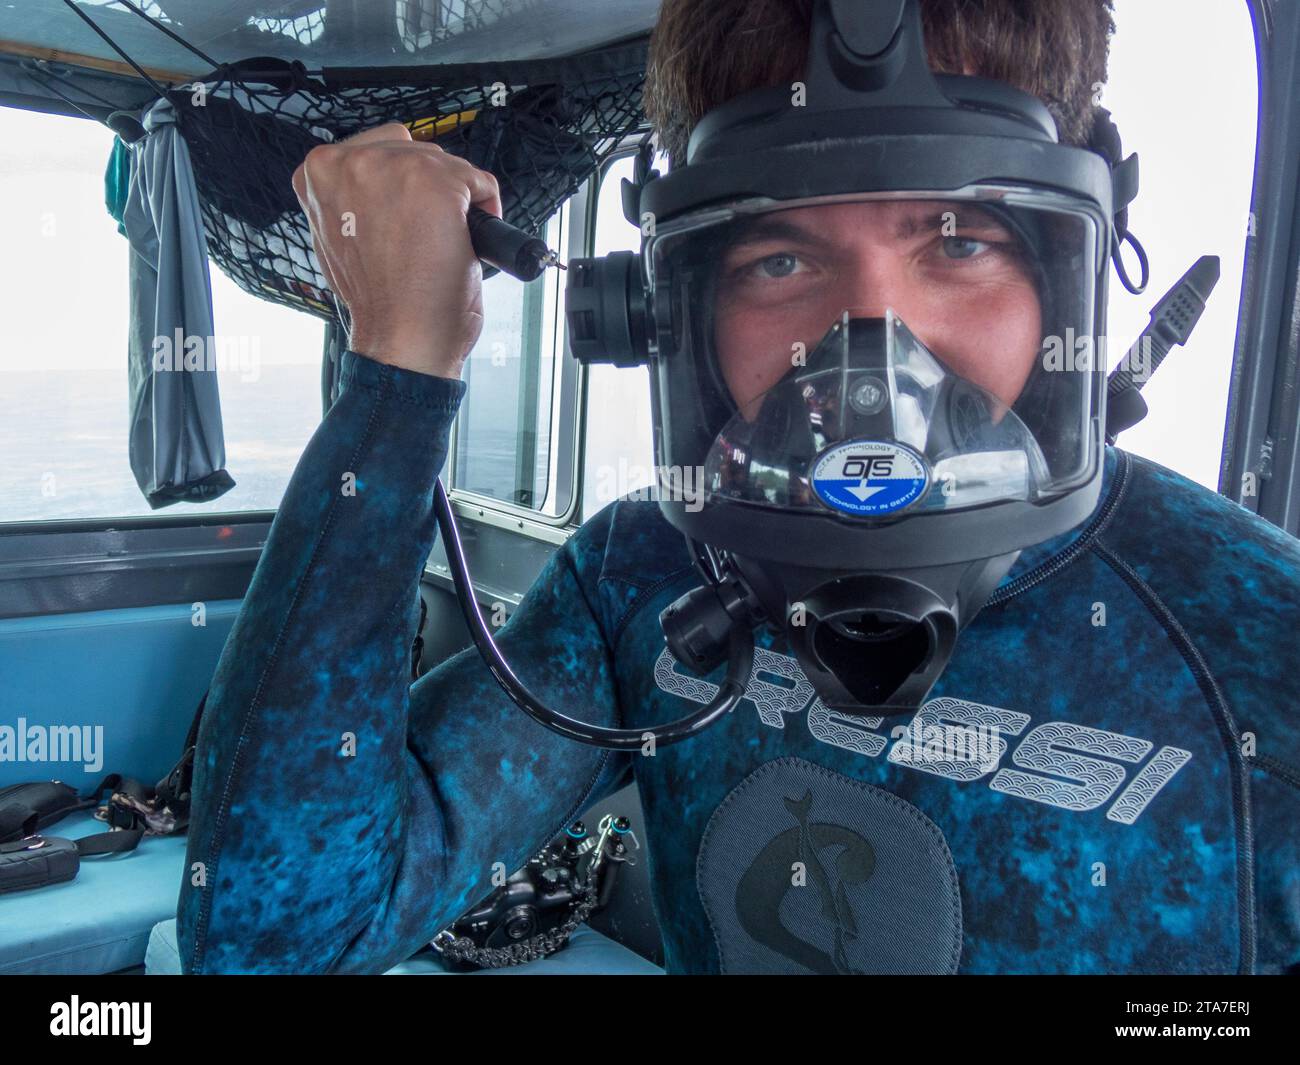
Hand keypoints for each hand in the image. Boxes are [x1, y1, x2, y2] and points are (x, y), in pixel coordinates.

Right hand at [290, 122, 502, 378]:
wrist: (402, 339)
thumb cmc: (378, 302)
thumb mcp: (339, 238)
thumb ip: (350, 200)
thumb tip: (379, 188)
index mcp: (319, 173)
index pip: (372, 151)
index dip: (397, 187)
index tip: (405, 216)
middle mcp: (351, 162)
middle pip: (411, 151)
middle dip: (428, 189)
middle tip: (428, 235)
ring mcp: (395, 168)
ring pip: (446, 164)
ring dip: (456, 198)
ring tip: (444, 242)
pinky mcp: (437, 182)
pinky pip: (480, 181)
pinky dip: (486, 209)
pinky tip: (467, 241)